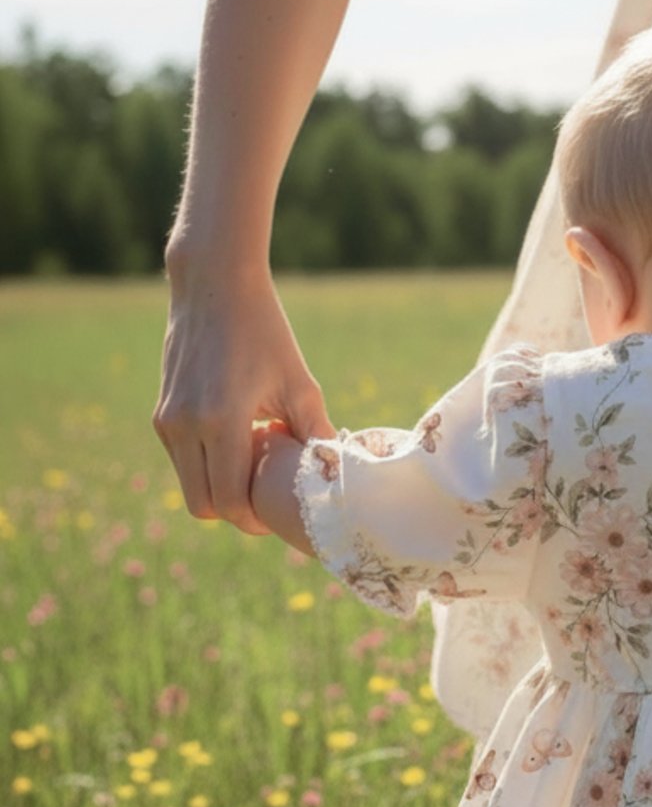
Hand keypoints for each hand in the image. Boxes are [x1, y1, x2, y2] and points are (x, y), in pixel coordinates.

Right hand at [153, 262, 335, 536]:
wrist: (214, 286)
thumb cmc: (265, 333)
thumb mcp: (299, 384)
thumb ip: (315, 435)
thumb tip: (336, 477)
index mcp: (221, 422)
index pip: (230, 501)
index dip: (254, 520)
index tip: (278, 515)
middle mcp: (184, 426)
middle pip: (203, 506)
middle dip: (235, 512)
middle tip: (266, 500)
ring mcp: (167, 421)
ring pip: (189, 486)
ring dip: (219, 488)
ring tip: (255, 464)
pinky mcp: (161, 414)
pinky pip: (183, 462)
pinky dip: (207, 466)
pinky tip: (237, 442)